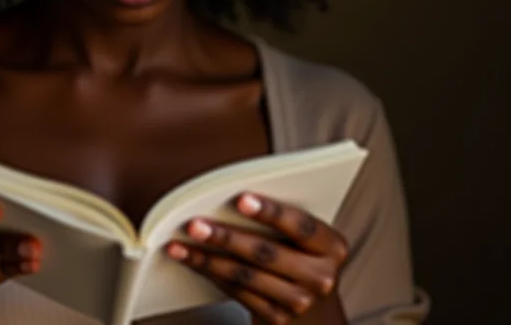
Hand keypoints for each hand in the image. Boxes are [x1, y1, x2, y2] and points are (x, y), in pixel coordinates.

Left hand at [165, 194, 348, 324]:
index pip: (301, 226)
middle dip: (226, 237)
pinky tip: (190, 260)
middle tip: (194, 224)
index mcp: (332, 246)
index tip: (241, 199)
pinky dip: (209, 273)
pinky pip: (237, 292)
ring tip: (179, 243)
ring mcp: (299, 302)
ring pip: (245, 276)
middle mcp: (321, 277)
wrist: (314, 307)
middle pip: (267, 253)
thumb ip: (281, 217)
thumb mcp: (303, 234)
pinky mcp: (276, 318)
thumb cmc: (301, 253)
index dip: (271, 212)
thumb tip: (233, 197)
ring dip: (207, 258)